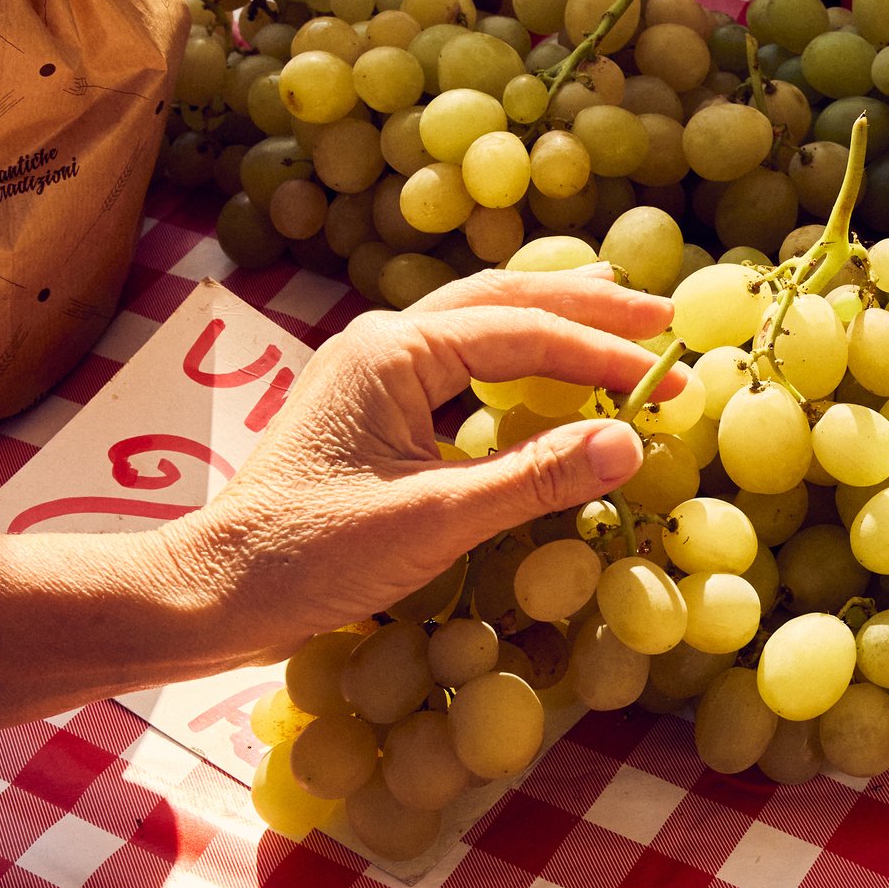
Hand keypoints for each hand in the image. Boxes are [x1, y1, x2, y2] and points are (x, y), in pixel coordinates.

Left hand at [164, 268, 680, 659]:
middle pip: (502, 298)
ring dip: (551, 317)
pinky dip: (515, 354)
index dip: (608, 355)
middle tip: (663, 314)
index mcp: (394, 352)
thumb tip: (630, 443)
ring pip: (478, 319)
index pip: (525, 334)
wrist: (215, 589)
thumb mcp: (435, 521)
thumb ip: (534, 478)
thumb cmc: (312, 556)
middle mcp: (381, 341)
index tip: (673, 384)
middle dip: (587, 304)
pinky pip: (458, 359)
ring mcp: (371, 370)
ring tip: (618, 312)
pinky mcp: (369, 406)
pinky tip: (543, 368)